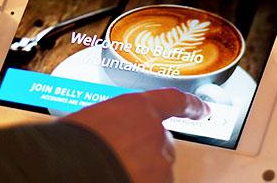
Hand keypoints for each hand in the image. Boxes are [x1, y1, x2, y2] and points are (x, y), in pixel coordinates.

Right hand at [64, 88, 209, 182]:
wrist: (71, 167)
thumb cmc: (73, 141)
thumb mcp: (91, 119)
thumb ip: (113, 121)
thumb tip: (110, 132)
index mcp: (138, 107)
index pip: (175, 101)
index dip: (191, 105)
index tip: (204, 109)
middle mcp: (155, 132)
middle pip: (161, 142)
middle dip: (144, 150)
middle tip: (117, 155)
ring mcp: (159, 162)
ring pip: (157, 168)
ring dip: (139, 170)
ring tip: (110, 169)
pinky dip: (138, 181)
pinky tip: (116, 177)